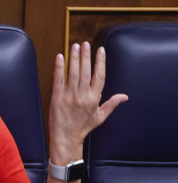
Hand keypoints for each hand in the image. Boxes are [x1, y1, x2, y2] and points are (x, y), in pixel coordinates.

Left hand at [48, 41, 127, 162]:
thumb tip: (125, 96)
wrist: (66, 138)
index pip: (100, 76)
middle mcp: (83, 95)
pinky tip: (60, 57)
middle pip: (86, 71)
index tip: (101, 50)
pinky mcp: (57, 97)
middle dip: (86, 56)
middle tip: (86, 44)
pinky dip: (59, 67)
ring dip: (74, 58)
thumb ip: (111, 104)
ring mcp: (69, 96)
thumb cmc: (83, 128)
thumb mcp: (100, 117)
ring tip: (75, 46)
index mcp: (95, 99)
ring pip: (73, 73)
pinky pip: (58, 79)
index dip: (100, 62)